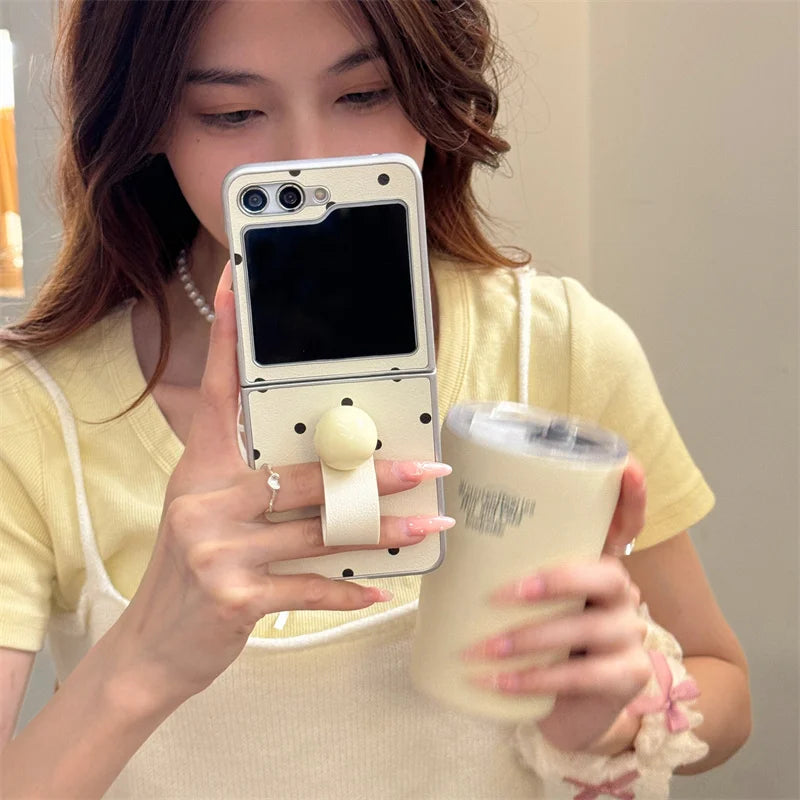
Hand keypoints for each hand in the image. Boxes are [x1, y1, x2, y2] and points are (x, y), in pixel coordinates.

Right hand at [107, 264, 452, 706]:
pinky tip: (380, 587)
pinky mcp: (233, 597)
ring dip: (383, 530)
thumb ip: (259, 480)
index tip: (236, 281)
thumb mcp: (212, 511)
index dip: (225, 335)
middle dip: (374, 472)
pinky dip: (349, 589)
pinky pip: (309, 586)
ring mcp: (216, 548)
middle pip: (306, 472)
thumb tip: (338, 463)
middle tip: (427, 466)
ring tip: (427, 524)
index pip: (217, 390)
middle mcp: (204, 499)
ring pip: (322, 528)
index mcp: (202, 467)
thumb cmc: (194, 569)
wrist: (152, 646)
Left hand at [461, 460, 650, 753]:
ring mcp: (629, 634)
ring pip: (590, 627)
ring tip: (487, 647)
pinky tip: (499, 681)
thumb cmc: (532, 638)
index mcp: (594, 563)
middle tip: (505, 594)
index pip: (625, 523)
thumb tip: (441, 531)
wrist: (558, 708)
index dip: (631, 496)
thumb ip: (503, 566)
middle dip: (557, 582)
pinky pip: (584, 675)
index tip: (627, 468)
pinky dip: (536, 678)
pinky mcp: (627, 676)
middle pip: (608, 574)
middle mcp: (621, 593)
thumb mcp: (522, 598)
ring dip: (532, 637)